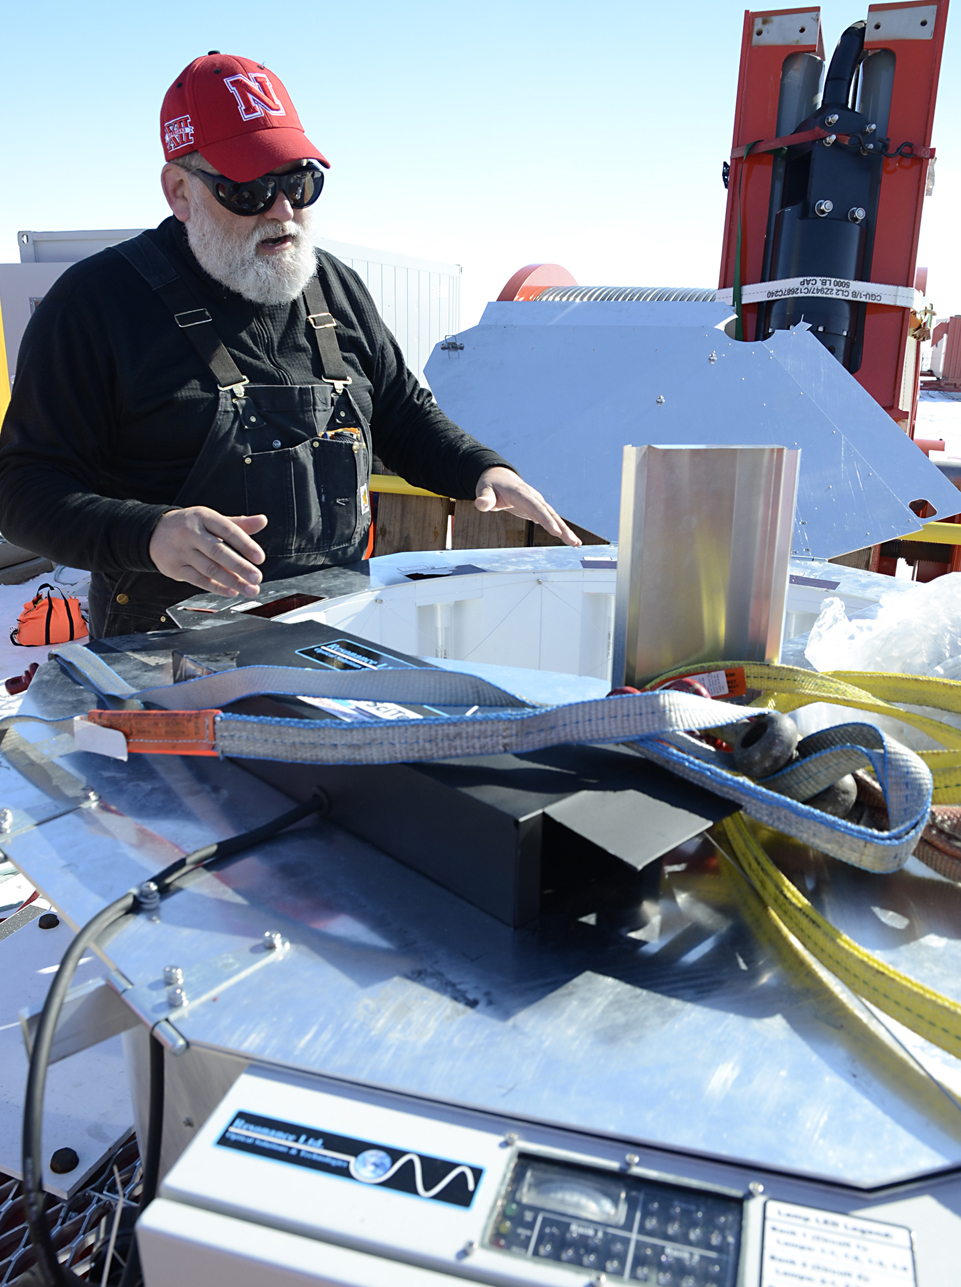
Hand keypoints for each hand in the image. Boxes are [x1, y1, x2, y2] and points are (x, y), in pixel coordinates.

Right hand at [149, 507, 267, 596]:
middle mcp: (191, 533)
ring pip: (209, 568)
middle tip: (257, 577)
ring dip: (232, 581)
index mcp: (203, 517)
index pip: (227, 530)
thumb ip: (238, 524)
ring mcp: (181, 551)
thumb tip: (262, 521)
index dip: (245, 544)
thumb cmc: (190, 526)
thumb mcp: (211, 520)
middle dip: (240, 566)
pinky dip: (216, 586)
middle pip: (218, 551)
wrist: (152, 533)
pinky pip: (198, 579)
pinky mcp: (175, 568)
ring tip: (250, 589)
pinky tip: (232, 591)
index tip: (260, 558)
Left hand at [474, 467, 580, 546]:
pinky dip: (560, 530)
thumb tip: (480, 504)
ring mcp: (537, 503)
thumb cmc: (491, 485)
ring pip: (553, 517)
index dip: (546, 520)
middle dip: (562, 528)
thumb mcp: (484, 490)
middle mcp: (533, 498)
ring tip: (576, 544)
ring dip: (565, 530)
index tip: (556, 532)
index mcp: (521, 493)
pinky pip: (551, 520)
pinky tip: (569, 540)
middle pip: (549, 514)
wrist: (499, 478)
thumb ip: (484, 498)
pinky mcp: (537, 509)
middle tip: (572, 541)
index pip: (535, 508)